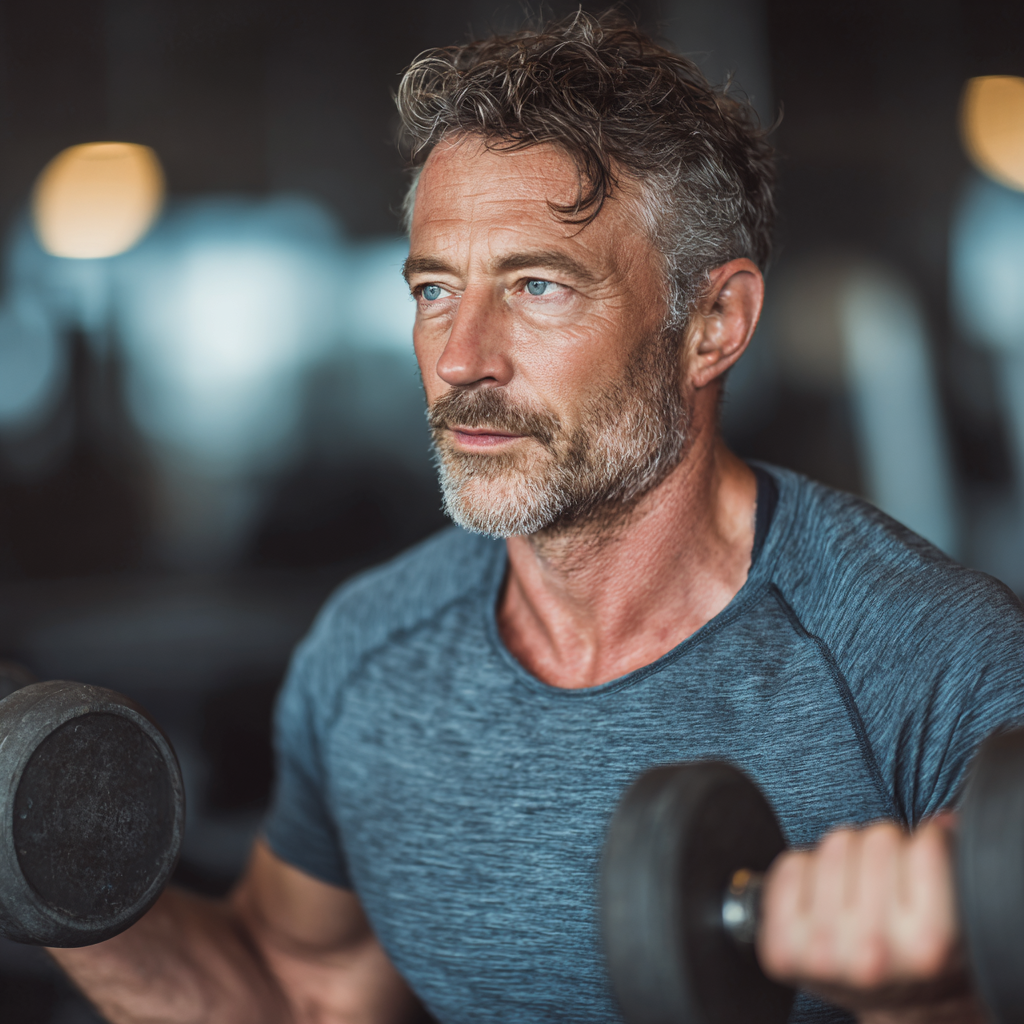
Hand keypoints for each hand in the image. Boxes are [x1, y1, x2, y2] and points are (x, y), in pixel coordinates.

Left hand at [756, 816, 985, 1022]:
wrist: (895, 1011)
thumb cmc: (923, 953)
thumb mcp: (957, 918)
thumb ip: (953, 866)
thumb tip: (942, 820)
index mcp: (928, 945)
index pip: (926, 845)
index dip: (929, 844)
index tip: (925, 862)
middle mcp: (873, 953)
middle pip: (877, 838)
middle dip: (886, 851)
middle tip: (888, 882)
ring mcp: (823, 952)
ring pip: (834, 843)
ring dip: (848, 858)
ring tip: (858, 892)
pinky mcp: (783, 949)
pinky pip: (791, 864)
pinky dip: (808, 871)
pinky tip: (825, 900)